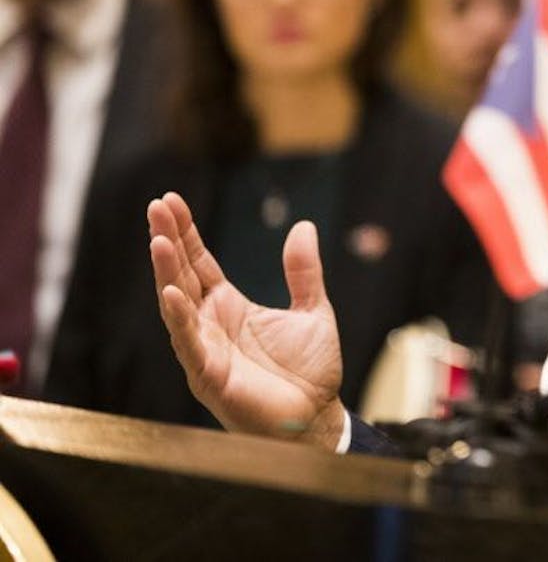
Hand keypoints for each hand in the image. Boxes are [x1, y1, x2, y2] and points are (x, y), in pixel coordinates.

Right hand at [148, 192, 345, 448]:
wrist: (318, 418)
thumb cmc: (311, 372)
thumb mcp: (313, 310)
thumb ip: (303, 271)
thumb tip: (304, 226)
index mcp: (229, 307)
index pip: (200, 263)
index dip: (185, 233)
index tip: (170, 201)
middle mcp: (210, 325)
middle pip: (182, 276)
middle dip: (168, 241)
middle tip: (156, 206)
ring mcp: (205, 350)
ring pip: (177, 306)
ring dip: (167, 274)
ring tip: (157, 241)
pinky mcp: (209, 376)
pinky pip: (189, 343)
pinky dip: (179, 318)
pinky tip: (171, 293)